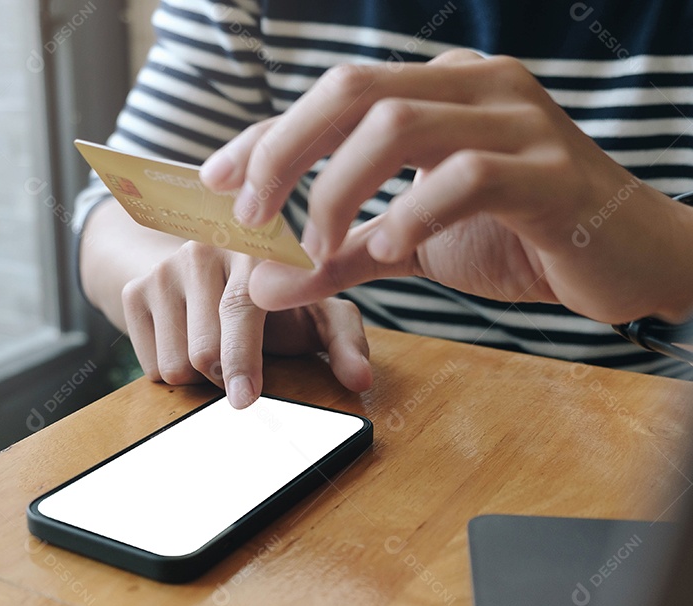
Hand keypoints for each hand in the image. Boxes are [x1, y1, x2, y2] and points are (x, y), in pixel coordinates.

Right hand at [121, 241, 371, 407]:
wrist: (208, 271)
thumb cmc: (274, 300)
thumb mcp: (317, 312)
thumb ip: (345, 341)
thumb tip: (359, 380)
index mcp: (256, 248)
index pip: (240, 307)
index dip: (243, 358)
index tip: (244, 399)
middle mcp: (204, 248)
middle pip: (202, 350)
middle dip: (223, 376)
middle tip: (240, 375)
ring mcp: (163, 269)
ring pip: (174, 364)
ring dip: (198, 378)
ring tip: (216, 351)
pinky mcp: (133, 290)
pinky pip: (150, 365)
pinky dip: (172, 370)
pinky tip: (188, 343)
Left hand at [199, 50, 692, 323]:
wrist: (630, 261)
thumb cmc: (520, 237)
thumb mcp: (411, 243)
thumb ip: (339, 256)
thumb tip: (261, 281)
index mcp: (437, 91)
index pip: (331, 98)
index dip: (265, 135)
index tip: (213, 180)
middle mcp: (473, 86)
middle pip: (352, 90)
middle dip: (283, 151)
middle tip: (247, 214)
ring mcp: (517, 121)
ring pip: (399, 125)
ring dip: (336, 191)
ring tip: (314, 248)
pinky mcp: (550, 172)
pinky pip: (468, 175)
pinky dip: (414, 213)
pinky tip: (392, 247)